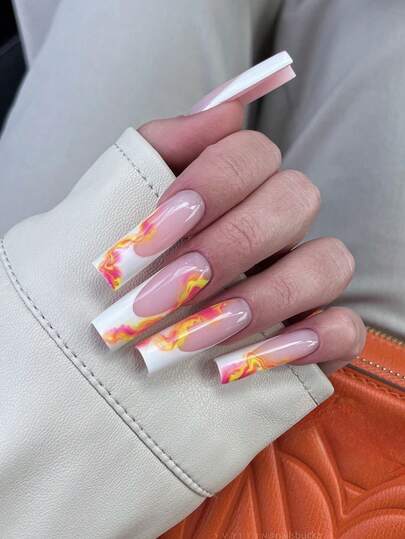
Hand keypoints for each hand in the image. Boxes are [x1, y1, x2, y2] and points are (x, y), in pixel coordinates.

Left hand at [93, 102, 365, 379]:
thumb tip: (225, 110)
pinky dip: (308, 343)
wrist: (109, 353)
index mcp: (236, 193)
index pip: (253, 153)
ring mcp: (303, 281)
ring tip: (194, 336)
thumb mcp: (118, 206)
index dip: (211, 182)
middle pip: (297, 200)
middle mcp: (277, 228)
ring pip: (330, 262)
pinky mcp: (317, 337)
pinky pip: (346, 329)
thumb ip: (161, 149)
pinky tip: (244, 362)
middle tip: (164, 291)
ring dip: (263, 297)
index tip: (153, 230)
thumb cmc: (117, 276)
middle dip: (230, 246)